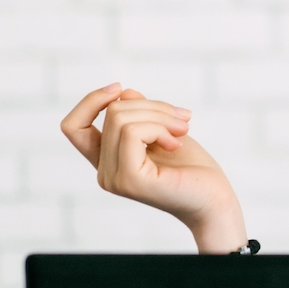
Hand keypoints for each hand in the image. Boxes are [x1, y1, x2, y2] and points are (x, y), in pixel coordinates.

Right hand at [60, 84, 246, 252]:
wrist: (214, 199)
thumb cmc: (191, 167)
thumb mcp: (162, 130)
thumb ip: (138, 114)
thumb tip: (123, 94)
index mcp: (107, 161)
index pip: (73, 126)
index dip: (90, 101)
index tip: (120, 89)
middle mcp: (104, 172)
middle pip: (112, 112)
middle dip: (152, 105)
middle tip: (182, 119)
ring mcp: (114, 178)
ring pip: (121, 118)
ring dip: (160, 115)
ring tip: (183, 130)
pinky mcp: (130, 179)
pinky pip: (132, 132)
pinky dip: (159, 128)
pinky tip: (176, 143)